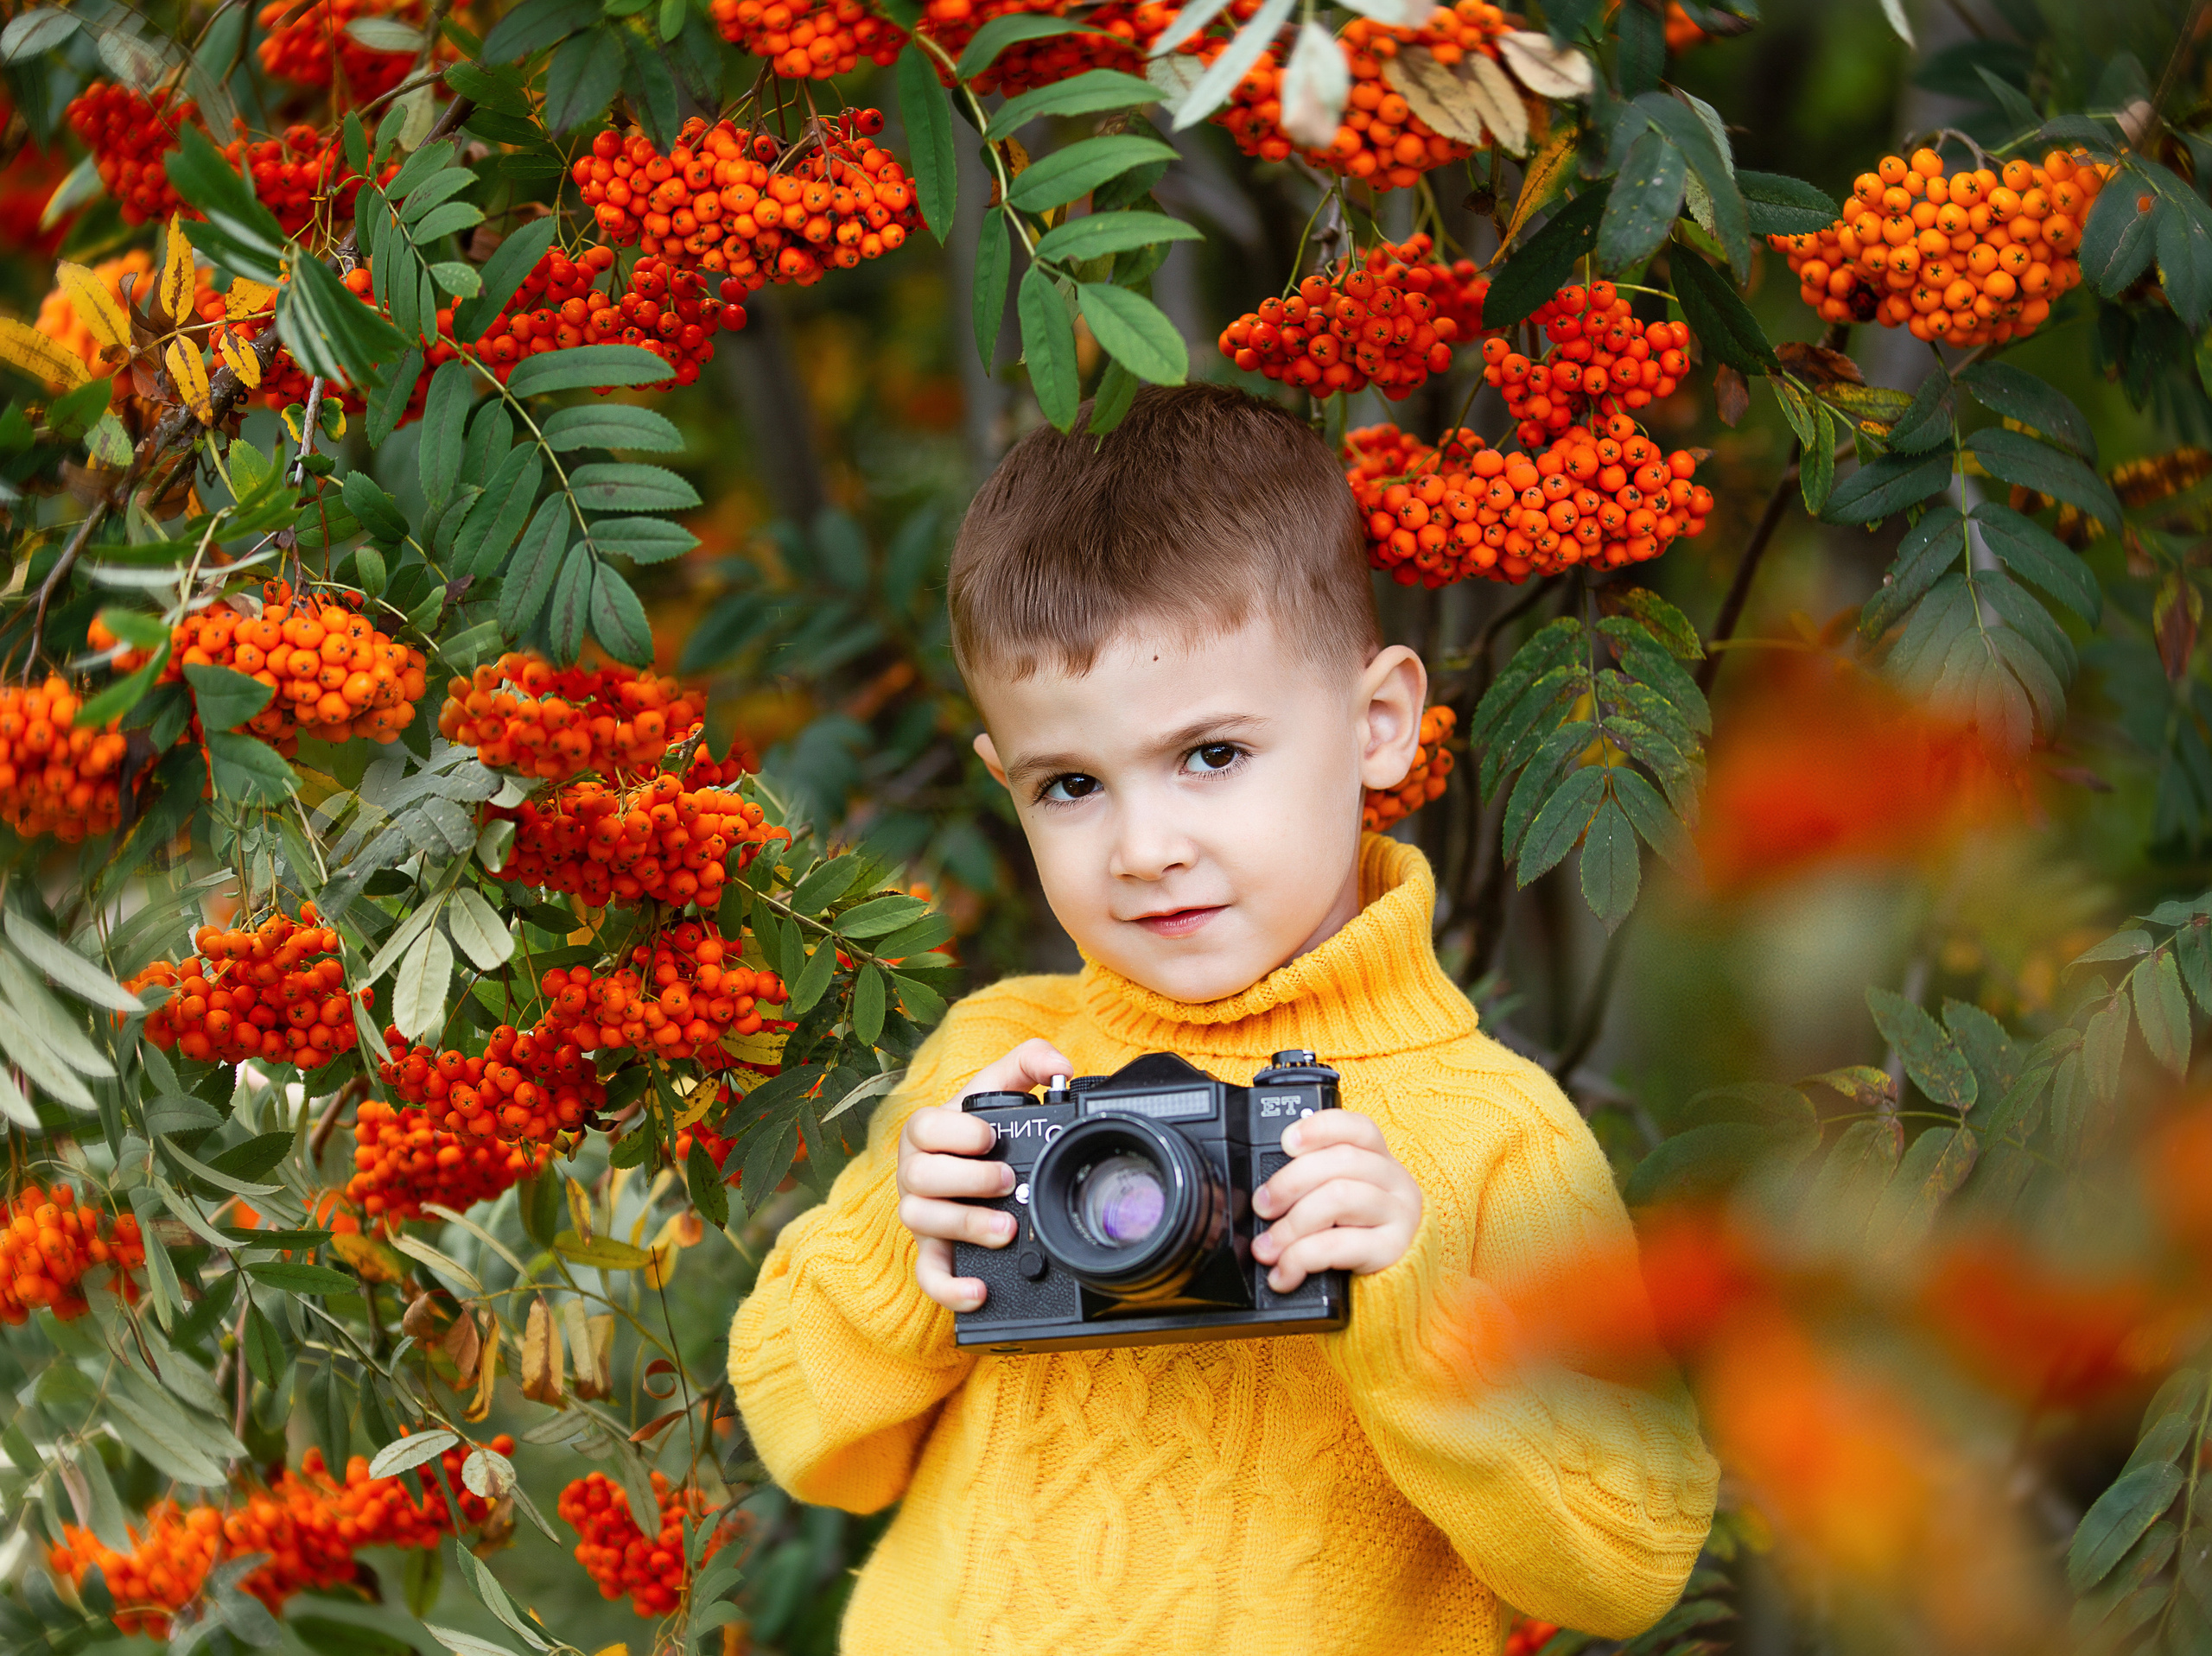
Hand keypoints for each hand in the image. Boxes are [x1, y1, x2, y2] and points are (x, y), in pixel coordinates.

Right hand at [896, 1037, 1073, 1311]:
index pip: (923, 1128)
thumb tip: (1059, 1067)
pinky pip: (929, 1275)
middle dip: (967, 1180)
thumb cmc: (978, 1125)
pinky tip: (979, 1291)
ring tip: (1005, 1230)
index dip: (954, 1133)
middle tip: (1006, 1180)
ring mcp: (921, 1214)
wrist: (967, 1163)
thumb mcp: (1001, 1086)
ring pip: (923, 1223)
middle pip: (921, 1178)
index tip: (988, 1137)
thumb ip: (1030, 1061)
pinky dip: (949, 1288)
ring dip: (965, 1227)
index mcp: (927, 1131)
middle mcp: (916, 1173)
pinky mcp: (933, 1251)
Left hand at [1249, 1110, 1421, 1293]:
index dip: (1319, 1127)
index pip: (1357, 1128)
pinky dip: (1301, 1258)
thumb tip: (1264, 1194)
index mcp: (1379, 1158)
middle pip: (1341, 1161)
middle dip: (1289, 1183)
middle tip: (1262, 1207)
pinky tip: (1285, 1273)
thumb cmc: (1359, 1231)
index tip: (1286, 1141)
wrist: (1398, 1277)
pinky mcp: (1392, 1250)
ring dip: (1291, 1225)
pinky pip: (1338, 1245)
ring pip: (1339, 1198)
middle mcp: (1394, 1180)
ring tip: (1268, 1248)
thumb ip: (1314, 1182)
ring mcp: (1399, 1214)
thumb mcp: (1342, 1197)